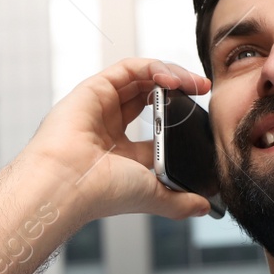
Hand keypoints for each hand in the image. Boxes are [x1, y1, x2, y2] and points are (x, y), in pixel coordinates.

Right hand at [21, 58, 215, 222]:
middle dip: (181, 89)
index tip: (203, 115)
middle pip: (150, 96)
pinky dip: (153, 67)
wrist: (70, 185)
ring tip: (193, 83)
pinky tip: (171, 78)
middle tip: (203, 90)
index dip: (181, 117)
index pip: (156, 127)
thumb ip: (180, 201)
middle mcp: (109, 126)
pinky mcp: (93, 89)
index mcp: (121, 152)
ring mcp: (100, 106)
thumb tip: (204, 207)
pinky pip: (128, 68)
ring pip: (141, 77)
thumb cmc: (101, 192)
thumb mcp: (153, 195)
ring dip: (171, 75)